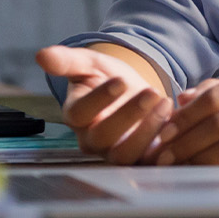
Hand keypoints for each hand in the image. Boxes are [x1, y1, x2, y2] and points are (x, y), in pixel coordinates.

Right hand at [35, 45, 172, 164]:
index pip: (80, 113)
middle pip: (103, 137)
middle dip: (128, 115)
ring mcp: (116, 152)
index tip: (120, 81)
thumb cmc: (107, 78)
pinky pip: (149, 163)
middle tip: (151, 92)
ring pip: (126, 154)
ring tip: (166, 102)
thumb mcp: (90, 64)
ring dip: (147, 130)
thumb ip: (68, 61)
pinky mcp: (140, 158)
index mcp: (77, 116)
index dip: (99, 99)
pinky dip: (163, 149)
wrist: (133, 92)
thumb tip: (41, 54)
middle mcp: (92, 139)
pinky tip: (176, 126)